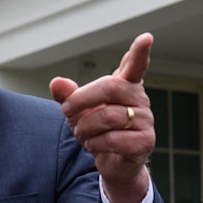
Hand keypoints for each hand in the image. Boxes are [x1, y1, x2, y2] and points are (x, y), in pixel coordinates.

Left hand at [50, 33, 154, 202]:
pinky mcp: (145, 142)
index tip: (146, 37)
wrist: (113, 164)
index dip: (140, 52)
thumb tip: (56, 82)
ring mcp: (146, 121)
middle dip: (82, 99)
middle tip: (66, 110)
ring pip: (107, 116)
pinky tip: (94, 146)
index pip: (136, 65)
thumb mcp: (78, 112)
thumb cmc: (98, 131)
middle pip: (111, 87)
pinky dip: (94, 144)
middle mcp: (140, 100)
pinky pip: (112, 139)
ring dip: (85, 127)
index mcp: (127, 86)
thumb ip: (68, 96)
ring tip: (81, 134)